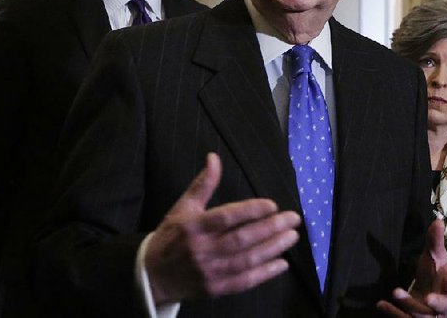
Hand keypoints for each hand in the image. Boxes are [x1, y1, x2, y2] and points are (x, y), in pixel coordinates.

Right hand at [145, 153, 300, 305]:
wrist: (154, 274)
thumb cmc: (172, 235)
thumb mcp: (184, 206)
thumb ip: (203, 184)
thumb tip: (214, 157)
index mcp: (194, 226)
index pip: (227, 217)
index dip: (251, 211)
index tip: (272, 205)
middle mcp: (202, 249)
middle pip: (242, 238)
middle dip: (271, 228)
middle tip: (293, 218)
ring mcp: (210, 271)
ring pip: (247, 260)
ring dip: (273, 248)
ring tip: (292, 236)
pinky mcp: (215, 288)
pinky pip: (244, 281)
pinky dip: (265, 273)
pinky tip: (282, 263)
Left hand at [376, 219, 446, 316]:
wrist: (428, 295)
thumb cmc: (434, 274)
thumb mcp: (434, 257)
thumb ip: (435, 240)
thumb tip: (438, 219)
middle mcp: (445, 303)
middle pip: (445, 306)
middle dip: (437, 303)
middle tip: (429, 297)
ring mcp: (431, 314)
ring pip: (424, 315)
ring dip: (410, 305)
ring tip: (396, 291)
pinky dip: (394, 312)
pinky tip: (381, 304)